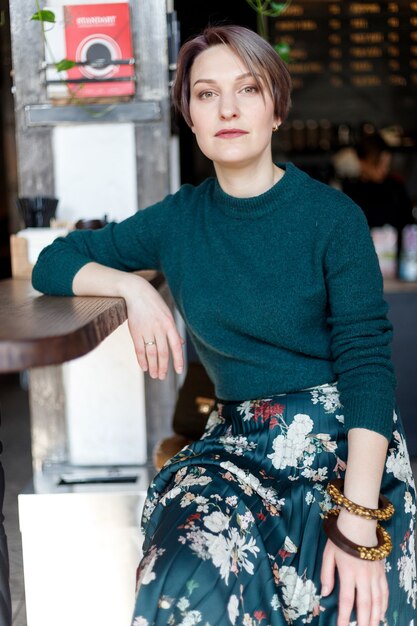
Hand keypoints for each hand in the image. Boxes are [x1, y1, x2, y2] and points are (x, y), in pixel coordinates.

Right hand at [123, 276, 184, 378]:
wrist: (136, 292)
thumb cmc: (154, 303)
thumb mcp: (167, 314)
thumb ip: (173, 330)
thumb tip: (181, 344)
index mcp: (169, 324)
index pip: (176, 346)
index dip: (178, 360)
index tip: (179, 371)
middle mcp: (159, 328)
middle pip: (163, 353)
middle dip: (163, 367)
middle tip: (162, 377)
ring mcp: (146, 330)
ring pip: (151, 353)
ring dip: (153, 366)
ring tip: (154, 375)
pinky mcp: (135, 331)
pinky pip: (139, 349)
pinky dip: (142, 360)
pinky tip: (144, 367)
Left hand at [320, 510, 388, 625]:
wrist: (360, 522)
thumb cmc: (341, 537)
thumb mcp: (328, 554)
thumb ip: (326, 574)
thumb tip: (325, 593)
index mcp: (348, 572)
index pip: (347, 600)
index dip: (344, 617)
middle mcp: (363, 576)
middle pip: (365, 604)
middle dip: (363, 621)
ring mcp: (374, 574)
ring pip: (377, 600)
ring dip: (375, 616)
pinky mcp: (381, 571)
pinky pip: (384, 591)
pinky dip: (384, 604)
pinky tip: (381, 614)